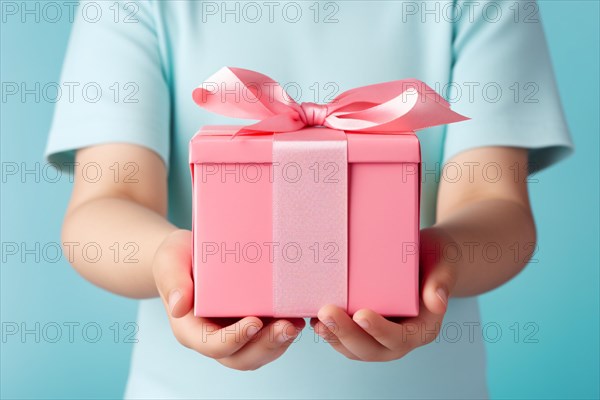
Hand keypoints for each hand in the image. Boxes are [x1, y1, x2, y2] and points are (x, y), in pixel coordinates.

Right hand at [153, 229, 304, 370]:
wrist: (189, 254)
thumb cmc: (177, 258)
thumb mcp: (170, 261)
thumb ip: (173, 281)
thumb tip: (179, 306)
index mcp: (191, 329)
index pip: (212, 345)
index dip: (235, 338)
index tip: (254, 321)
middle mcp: (214, 337)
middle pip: (241, 357)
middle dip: (266, 346)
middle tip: (288, 327)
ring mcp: (234, 333)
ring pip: (259, 352)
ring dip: (280, 342)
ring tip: (298, 323)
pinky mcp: (251, 324)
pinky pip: (268, 337)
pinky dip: (284, 332)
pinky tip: (299, 315)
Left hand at [310, 227, 457, 360]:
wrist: (430, 257)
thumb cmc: (439, 257)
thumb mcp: (445, 261)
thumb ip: (441, 280)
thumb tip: (437, 301)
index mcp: (424, 328)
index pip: (401, 338)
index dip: (380, 330)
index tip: (361, 315)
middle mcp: (402, 339)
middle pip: (373, 349)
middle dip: (347, 334)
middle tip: (326, 312)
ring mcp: (383, 337)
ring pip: (356, 349)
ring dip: (335, 337)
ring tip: (316, 320)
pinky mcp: (367, 330)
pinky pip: (347, 340)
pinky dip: (332, 333)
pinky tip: (315, 319)